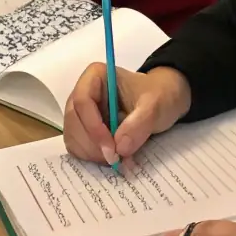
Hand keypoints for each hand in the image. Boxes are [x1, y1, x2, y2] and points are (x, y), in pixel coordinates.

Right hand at [64, 64, 190, 166]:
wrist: (163, 101)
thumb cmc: (159, 95)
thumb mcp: (156, 105)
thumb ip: (139, 123)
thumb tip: (120, 147)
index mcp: (96, 76)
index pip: (82, 101)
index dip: (93, 127)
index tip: (112, 148)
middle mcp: (83, 92)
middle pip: (74, 121)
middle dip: (92, 145)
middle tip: (116, 159)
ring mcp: (82, 112)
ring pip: (73, 137)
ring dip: (92, 154)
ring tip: (118, 159)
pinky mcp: (84, 129)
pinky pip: (78, 147)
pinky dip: (92, 157)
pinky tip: (113, 157)